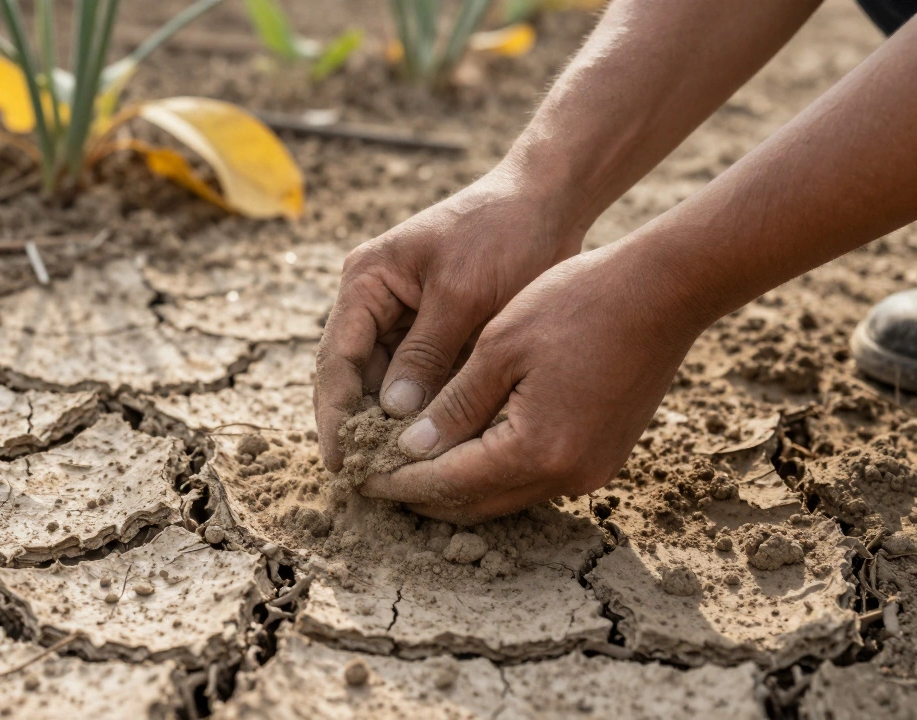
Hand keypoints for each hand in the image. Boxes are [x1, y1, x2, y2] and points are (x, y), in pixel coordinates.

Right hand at [315, 168, 584, 470]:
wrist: (549, 200)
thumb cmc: (505, 235)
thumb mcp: (465, 295)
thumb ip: (427, 353)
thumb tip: (394, 415)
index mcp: (367, 281)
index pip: (336, 360)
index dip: (335, 416)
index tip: (342, 464)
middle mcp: (374, 300)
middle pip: (353, 377)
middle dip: (360, 427)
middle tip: (368, 481)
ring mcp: (402, 315)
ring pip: (384, 383)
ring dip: (392, 424)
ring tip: (398, 475)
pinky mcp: (433, 329)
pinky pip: (417, 378)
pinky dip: (423, 410)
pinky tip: (432, 446)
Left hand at [359, 241, 707, 522]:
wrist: (665, 290)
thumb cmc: (578, 304)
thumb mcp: (500, 347)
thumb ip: (452, 405)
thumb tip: (408, 451)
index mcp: (536, 449)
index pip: (447, 483)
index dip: (397, 480)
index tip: (358, 473)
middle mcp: (566, 476)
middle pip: (474, 503)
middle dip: (420, 493)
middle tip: (373, 474)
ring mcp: (590, 472)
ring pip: (502, 495)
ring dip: (454, 483)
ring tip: (406, 461)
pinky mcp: (601, 458)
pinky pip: (530, 478)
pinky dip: (489, 468)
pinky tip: (459, 444)